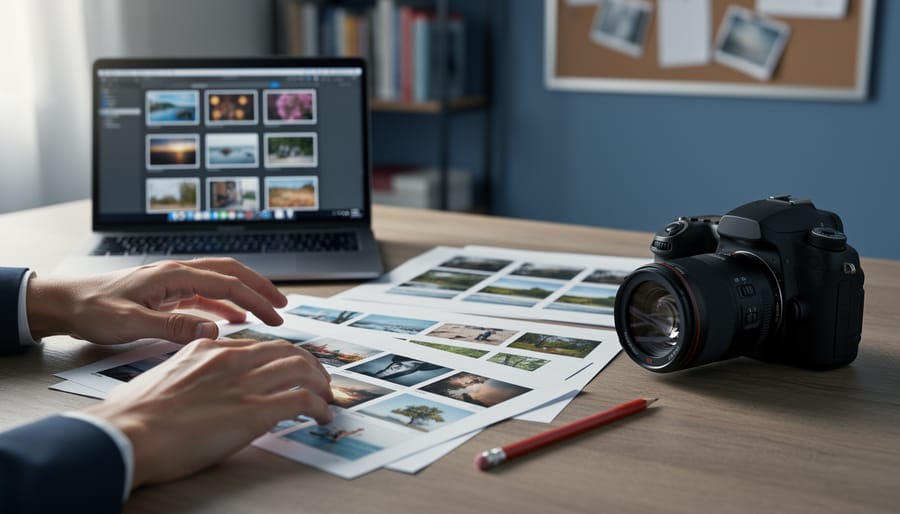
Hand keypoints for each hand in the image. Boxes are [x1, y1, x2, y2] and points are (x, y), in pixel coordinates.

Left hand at [26, 258, 287, 343]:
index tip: (276, 313)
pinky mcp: (166, 295)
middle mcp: (176, 274)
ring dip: (245, 297)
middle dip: (259, 289)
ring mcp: (172, 283)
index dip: (255, 297)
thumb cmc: (92, 310)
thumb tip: (213, 331)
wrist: (64, 303)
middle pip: (230, 274)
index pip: (226, 283)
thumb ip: (174, 327)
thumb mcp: (131, 323)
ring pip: (220, 284)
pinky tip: (233, 321)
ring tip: (266, 315)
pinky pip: (204, 297)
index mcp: (173, 275)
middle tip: (282, 307)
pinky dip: (224, 307)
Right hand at [83, 337, 333, 488]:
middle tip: (317, 379)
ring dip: (321, 384)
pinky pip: (302, 400)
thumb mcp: (164, 377)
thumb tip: (200, 386)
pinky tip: (322, 417)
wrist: (128, 433)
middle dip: (309, 365)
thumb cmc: (133, 415)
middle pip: (287, 351)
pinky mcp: (255, 410)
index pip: (257, 345)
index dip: (279, 357)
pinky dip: (319, 407)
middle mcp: (231, 359)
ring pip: (302, 370)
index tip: (287, 367)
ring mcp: (245, 383)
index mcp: (207, 348)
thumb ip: (190, 373)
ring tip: (326, 396)